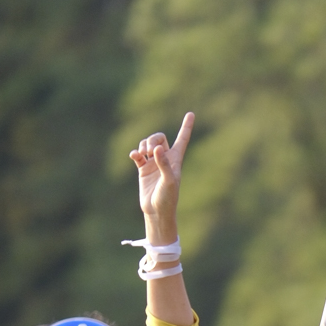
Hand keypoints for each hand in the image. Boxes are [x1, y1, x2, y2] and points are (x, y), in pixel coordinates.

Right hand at [129, 113, 193, 243]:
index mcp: (176, 160)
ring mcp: (153, 164)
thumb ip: (163, 164)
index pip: (182, 139)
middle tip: (149, 151)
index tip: (191, 114)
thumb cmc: (167, 198)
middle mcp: (165, 159)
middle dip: (152, 139)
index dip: (186, 126)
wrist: (156, 211)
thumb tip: (157, 149)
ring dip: (143, 145)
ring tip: (142, 155)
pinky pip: (138, 155)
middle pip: (159, 138)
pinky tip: (134, 156)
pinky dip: (135, 153)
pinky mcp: (143, 170)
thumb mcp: (169, 181)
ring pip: (147, 144)